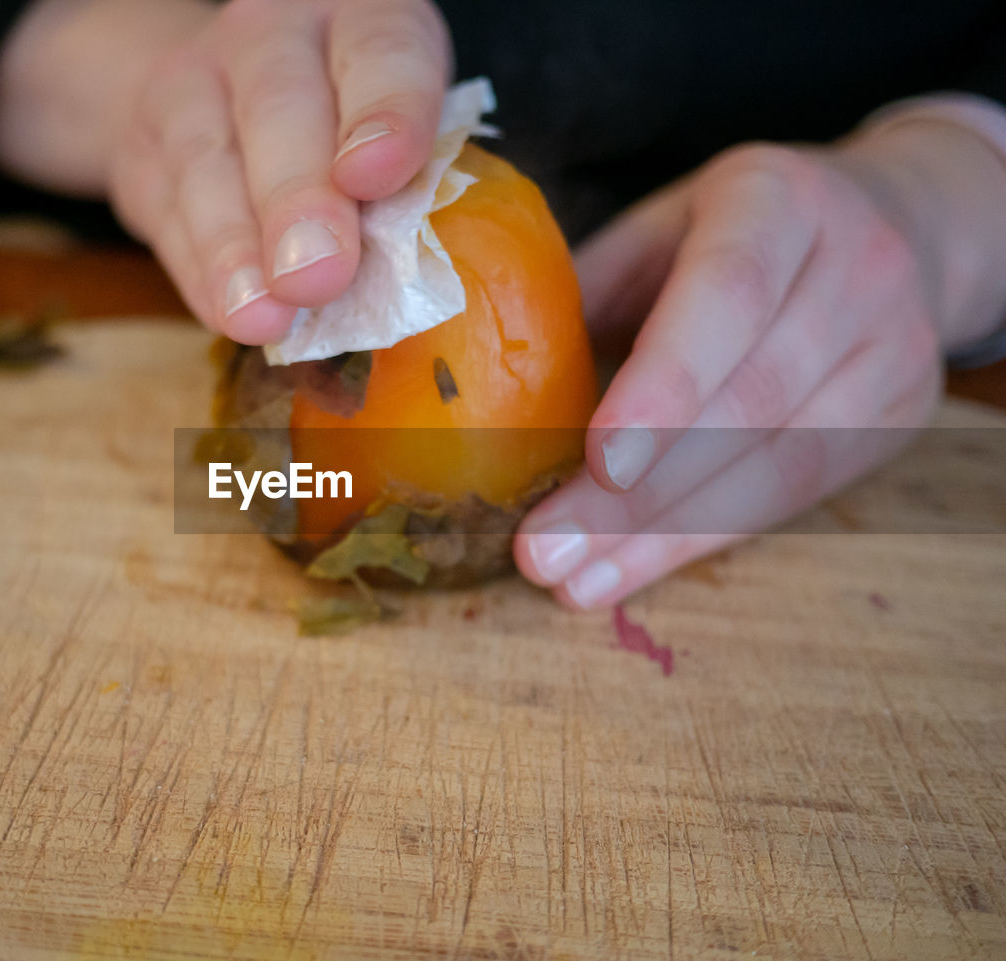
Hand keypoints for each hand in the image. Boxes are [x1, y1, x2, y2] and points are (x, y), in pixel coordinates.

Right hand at [106, 0, 450, 343]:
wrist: (225, 96)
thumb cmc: (346, 131)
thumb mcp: (393, 137)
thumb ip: (401, 189)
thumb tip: (398, 283)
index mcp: (361, 17)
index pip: (380, 52)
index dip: (384, 114)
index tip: (374, 178)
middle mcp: (273, 32)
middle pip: (280, 107)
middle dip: (298, 200)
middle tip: (317, 275)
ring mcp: (196, 79)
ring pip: (209, 161)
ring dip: (237, 249)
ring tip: (262, 316)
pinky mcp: (143, 141)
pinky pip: (167, 210)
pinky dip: (200, 270)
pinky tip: (226, 312)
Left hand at [514, 107, 1005, 608]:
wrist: (892, 224)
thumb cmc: (730, 231)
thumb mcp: (656, 229)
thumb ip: (585, 292)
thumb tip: (478, 381)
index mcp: (777, 200)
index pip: (729, 293)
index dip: (666, 382)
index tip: (597, 461)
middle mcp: (855, 267)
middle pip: (749, 397)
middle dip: (638, 492)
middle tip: (542, 550)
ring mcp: (892, 348)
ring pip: (776, 463)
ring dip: (661, 536)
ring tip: (570, 580)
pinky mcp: (899, 419)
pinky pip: (792, 497)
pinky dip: (698, 541)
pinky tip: (623, 573)